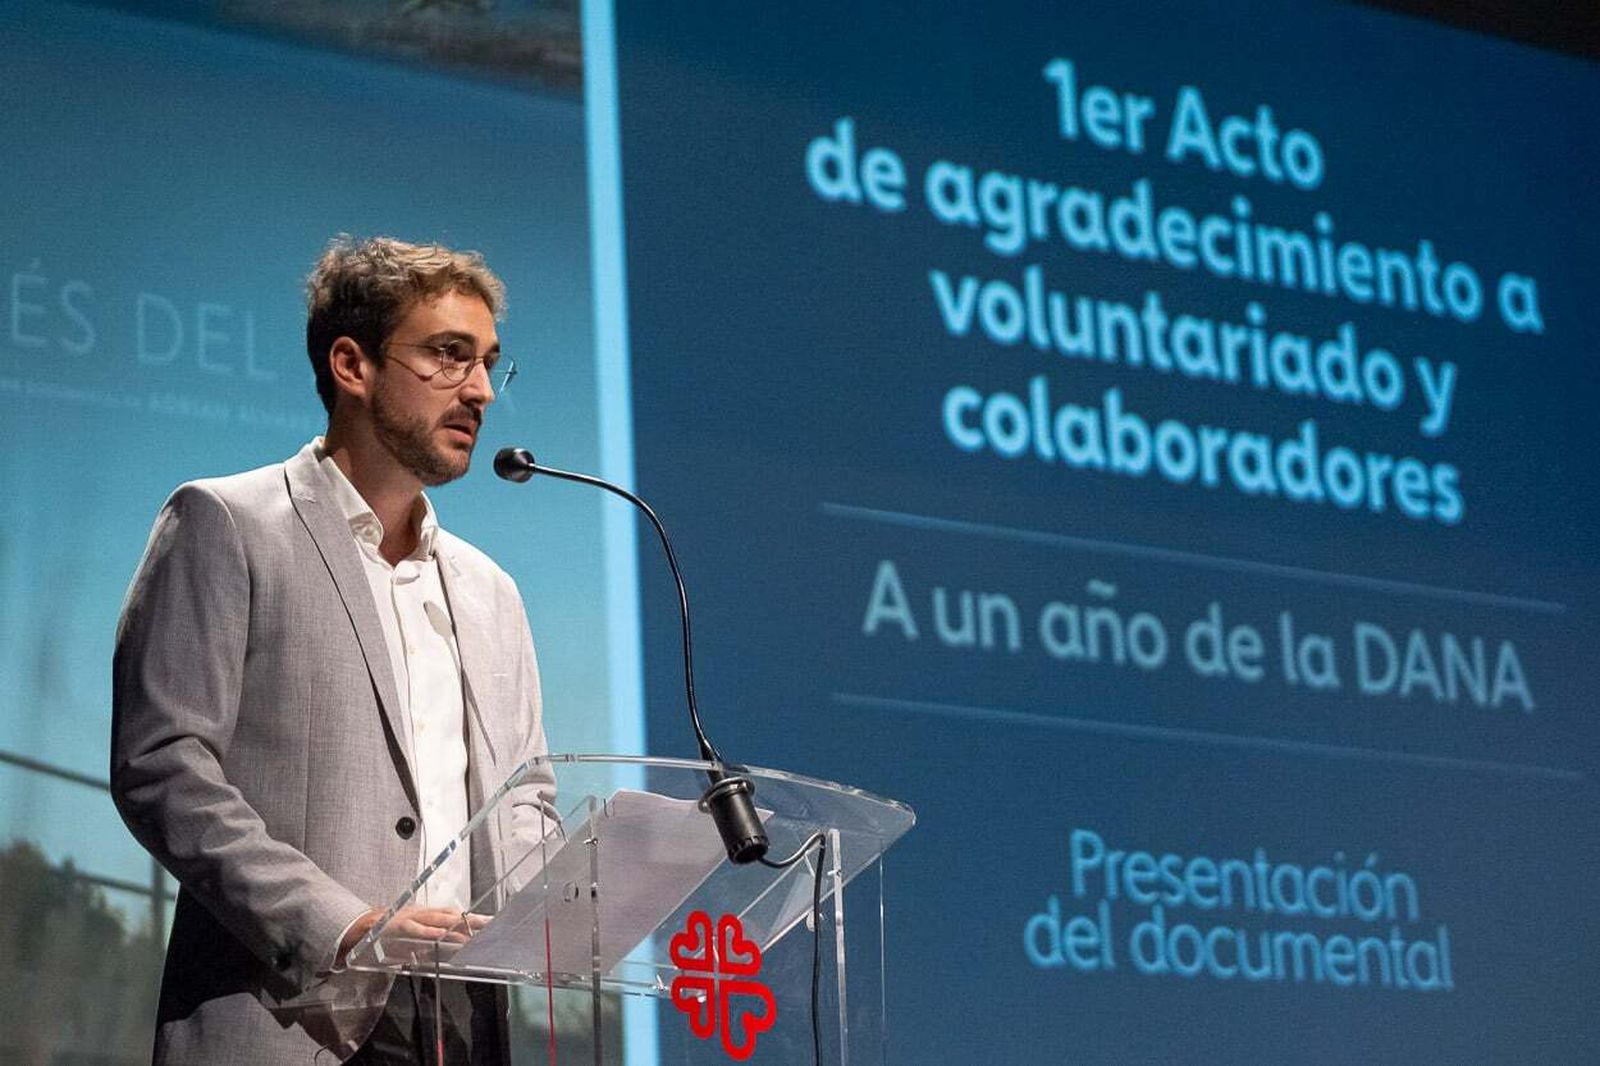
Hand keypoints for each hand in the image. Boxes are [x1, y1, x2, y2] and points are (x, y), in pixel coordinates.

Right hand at [336, 906, 489, 965]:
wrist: (357, 931)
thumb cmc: (385, 936)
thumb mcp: (410, 940)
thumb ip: (426, 943)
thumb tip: (444, 949)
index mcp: (423, 915)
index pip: (451, 914)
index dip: (469, 917)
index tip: (487, 921)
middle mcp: (419, 912)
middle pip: (450, 914)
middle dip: (469, 919)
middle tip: (489, 923)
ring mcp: (409, 917)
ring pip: (436, 919)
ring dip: (454, 925)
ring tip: (471, 931)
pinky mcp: (397, 925)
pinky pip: (414, 929)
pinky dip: (427, 932)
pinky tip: (439, 935)